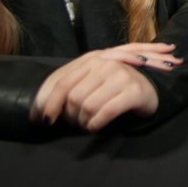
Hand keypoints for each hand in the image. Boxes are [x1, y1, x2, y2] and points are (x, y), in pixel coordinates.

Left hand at [31, 42, 182, 131]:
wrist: (151, 87)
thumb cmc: (114, 88)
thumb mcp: (91, 82)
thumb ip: (66, 90)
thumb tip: (36, 113)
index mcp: (92, 59)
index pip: (62, 83)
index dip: (49, 103)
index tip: (45, 121)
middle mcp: (105, 64)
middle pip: (73, 97)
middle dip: (70, 116)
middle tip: (76, 122)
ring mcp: (120, 76)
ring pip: (87, 106)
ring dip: (83, 122)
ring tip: (88, 123)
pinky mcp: (133, 91)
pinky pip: (105, 113)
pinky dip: (95, 124)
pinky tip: (95, 126)